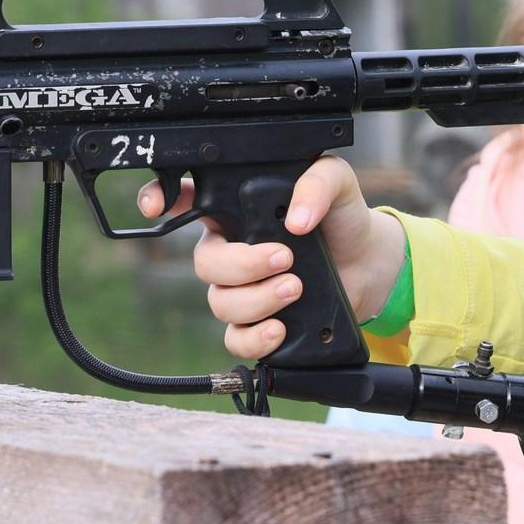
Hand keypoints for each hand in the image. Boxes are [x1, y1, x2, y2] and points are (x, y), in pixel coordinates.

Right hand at [140, 156, 407, 361]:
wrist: (369, 263)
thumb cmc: (342, 218)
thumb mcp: (337, 183)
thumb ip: (317, 182)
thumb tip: (296, 218)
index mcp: (236, 210)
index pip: (186, 200)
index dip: (159, 200)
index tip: (154, 206)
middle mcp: (230, 251)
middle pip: (205, 264)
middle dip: (243, 264)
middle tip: (285, 258)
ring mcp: (241, 290)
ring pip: (221, 303)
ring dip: (258, 299)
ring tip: (296, 287)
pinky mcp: (259, 325)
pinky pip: (236, 341)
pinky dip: (256, 337)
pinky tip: (280, 327)